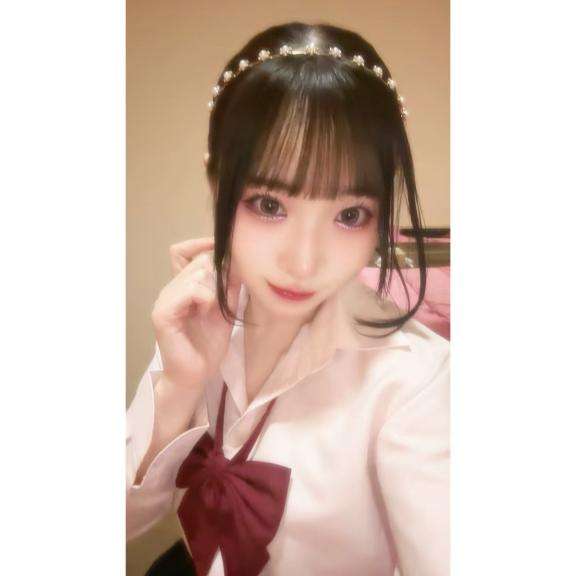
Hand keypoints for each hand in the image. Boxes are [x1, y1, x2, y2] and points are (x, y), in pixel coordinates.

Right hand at [151, 236, 241, 390]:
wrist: (196, 375)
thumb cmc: (208, 346)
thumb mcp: (225, 309)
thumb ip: (229, 286)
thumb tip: (239, 260)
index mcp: (181, 287)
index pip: (182, 250)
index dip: (202, 244)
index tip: (226, 251)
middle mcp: (169, 290)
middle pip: (198, 260)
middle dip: (219, 273)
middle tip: (227, 293)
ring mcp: (164, 301)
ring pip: (196, 273)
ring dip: (214, 288)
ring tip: (214, 308)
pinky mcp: (163, 314)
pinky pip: (189, 290)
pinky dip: (205, 297)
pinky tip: (207, 311)